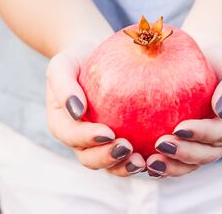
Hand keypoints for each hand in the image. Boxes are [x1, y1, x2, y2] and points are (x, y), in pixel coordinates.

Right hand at [46, 43, 145, 175]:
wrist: (94, 54)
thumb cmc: (76, 58)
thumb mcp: (63, 64)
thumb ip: (64, 85)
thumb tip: (77, 111)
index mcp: (62, 123)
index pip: (72, 136)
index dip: (88, 138)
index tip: (108, 132)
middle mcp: (79, 139)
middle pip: (90, 157)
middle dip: (107, 158)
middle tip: (128, 149)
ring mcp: (99, 143)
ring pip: (110, 164)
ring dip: (125, 167)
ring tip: (143, 161)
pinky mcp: (120, 140)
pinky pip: (130, 153)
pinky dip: (142, 157)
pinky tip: (159, 153)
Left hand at [146, 44, 221, 177]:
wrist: (204, 57)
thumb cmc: (221, 57)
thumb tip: (221, 110)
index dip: (203, 134)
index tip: (180, 128)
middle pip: (206, 154)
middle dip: (185, 154)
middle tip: (160, 144)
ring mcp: (205, 145)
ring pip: (191, 163)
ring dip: (171, 166)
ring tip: (150, 162)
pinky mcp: (187, 145)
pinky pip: (176, 160)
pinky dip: (163, 165)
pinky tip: (145, 162)